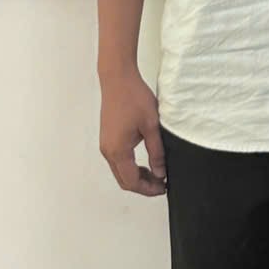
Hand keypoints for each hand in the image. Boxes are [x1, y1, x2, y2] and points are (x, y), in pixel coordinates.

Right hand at [99, 67, 167, 195]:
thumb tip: (161, 173)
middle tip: (162, 184)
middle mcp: (108, 151)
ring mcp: (105, 145)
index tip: (163, 188)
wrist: (117, 79)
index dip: (148, 189)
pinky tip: (145, 162)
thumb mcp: (152, 126)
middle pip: (123, 180)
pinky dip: (130, 167)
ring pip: (120, 171)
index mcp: (118, 150)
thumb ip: (156, 152)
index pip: (132, 181)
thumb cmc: (135, 98)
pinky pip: (117, 161)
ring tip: (156, 173)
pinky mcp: (107, 138)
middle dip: (143, 186)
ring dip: (136, 176)